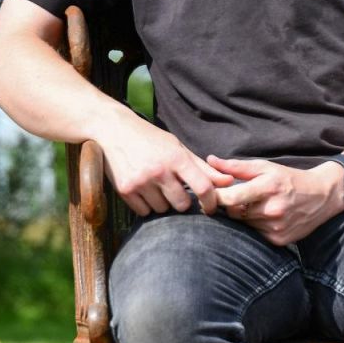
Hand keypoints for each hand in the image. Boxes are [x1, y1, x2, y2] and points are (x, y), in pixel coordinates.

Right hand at [97, 116, 232, 215]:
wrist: (114, 130)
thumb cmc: (152, 139)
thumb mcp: (179, 148)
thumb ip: (204, 168)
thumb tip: (229, 181)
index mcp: (176, 158)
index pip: (203, 187)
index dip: (211, 202)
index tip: (211, 208)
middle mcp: (159, 171)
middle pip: (182, 204)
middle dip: (182, 201)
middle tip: (175, 189)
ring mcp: (140, 182)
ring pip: (162, 209)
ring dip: (162, 202)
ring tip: (155, 186)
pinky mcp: (125, 190)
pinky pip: (144, 212)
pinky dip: (146, 205)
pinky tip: (143, 189)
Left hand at [210, 156, 343, 244]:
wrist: (323, 196)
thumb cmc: (290, 179)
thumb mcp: (266, 167)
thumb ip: (237, 166)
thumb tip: (210, 160)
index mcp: (268, 187)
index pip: (230, 198)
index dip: (216, 197)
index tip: (211, 194)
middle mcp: (272, 209)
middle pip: (233, 213)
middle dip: (231, 206)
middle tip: (236, 199)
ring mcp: (276, 227)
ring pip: (243, 225)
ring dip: (243, 217)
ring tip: (255, 206)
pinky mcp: (279, 240)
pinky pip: (255, 234)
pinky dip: (255, 226)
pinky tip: (265, 217)